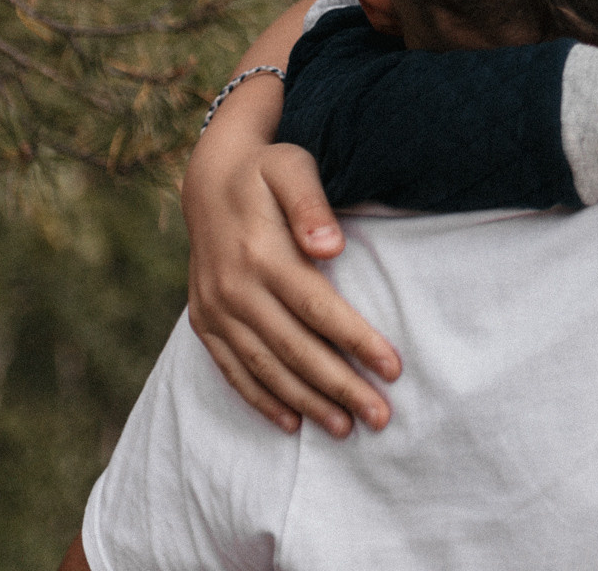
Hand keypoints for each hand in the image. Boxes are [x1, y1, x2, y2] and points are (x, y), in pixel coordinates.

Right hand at [183, 137, 402, 436]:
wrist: (209, 178)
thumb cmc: (268, 170)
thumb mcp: (292, 168)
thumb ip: (311, 204)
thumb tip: (331, 247)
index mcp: (262, 255)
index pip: (318, 309)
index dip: (356, 341)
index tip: (393, 369)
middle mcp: (234, 289)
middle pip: (295, 349)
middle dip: (340, 387)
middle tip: (381, 417)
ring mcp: (215, 309)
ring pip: (265, 368)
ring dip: (306, 402)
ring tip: (345, 428)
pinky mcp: (204, 321)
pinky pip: (232, 369)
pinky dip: (260, 398)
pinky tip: (290, 422)